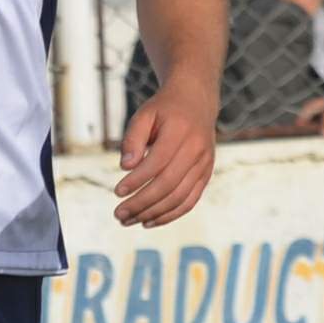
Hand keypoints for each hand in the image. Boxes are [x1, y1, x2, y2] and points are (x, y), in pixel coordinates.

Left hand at [114, 80, 216, 227]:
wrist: (196, 101)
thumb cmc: (164, 110)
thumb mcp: (144, 114)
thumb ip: (133, 138)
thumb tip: (126, 167)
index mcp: (181, 130)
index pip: (158, 162)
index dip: (137, 180)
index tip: (117, 192)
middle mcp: (197, 148)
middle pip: (169, 184)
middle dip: (141, 203)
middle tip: (118, 214)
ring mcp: (205, 163)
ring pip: (180, 197)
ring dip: (153, 213)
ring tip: (128, 221)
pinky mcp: (206, 174)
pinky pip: (190, 201)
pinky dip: (170, 215)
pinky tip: (149, 221)